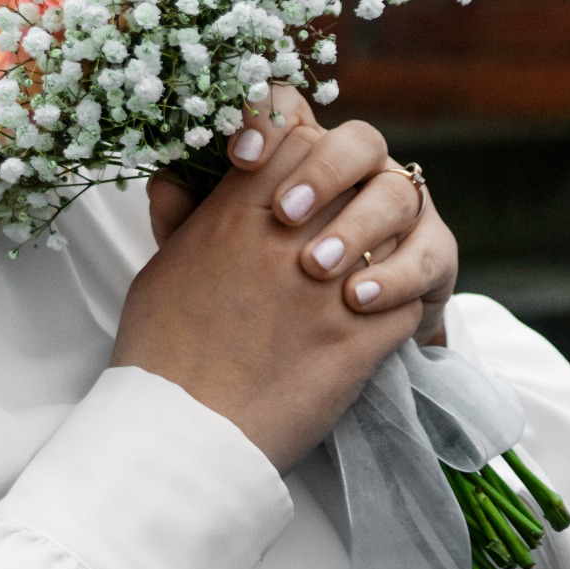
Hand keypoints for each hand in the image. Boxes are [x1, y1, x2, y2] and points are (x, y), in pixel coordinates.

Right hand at [113, 93, 429, 472]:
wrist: (186, 432)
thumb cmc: (162, 351)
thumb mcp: (161, 267)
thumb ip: (181, 217)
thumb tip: (175, 180)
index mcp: (239, 212)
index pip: (297, 135)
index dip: (309, 146)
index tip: (300, 173)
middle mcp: (290, 236)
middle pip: (357, 170)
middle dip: (360, 186)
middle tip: (345, 217)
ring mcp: (331, 285)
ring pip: (396, 227)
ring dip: (390, 241)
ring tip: (371, 265)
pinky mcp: (361, 339)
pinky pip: (409, 298)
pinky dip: (404, 302)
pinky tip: (386, 316)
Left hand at [148, 90, 456, 346]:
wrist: (313, 356)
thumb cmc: (255, 294)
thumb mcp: (215, 258)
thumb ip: (188, 219)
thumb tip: (163, 183)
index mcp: (302, 155)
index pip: (291, 109)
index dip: (268, 119)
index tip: (240, 157)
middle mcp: (357, 172)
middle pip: (357, 139)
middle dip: (322, 171)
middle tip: (284, 214)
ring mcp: (401, 210)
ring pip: (397, 190)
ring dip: (357, 226)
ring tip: (315, 267)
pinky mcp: (432, 257)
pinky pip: (429, 253)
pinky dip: (395, 276)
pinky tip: (355, 300)